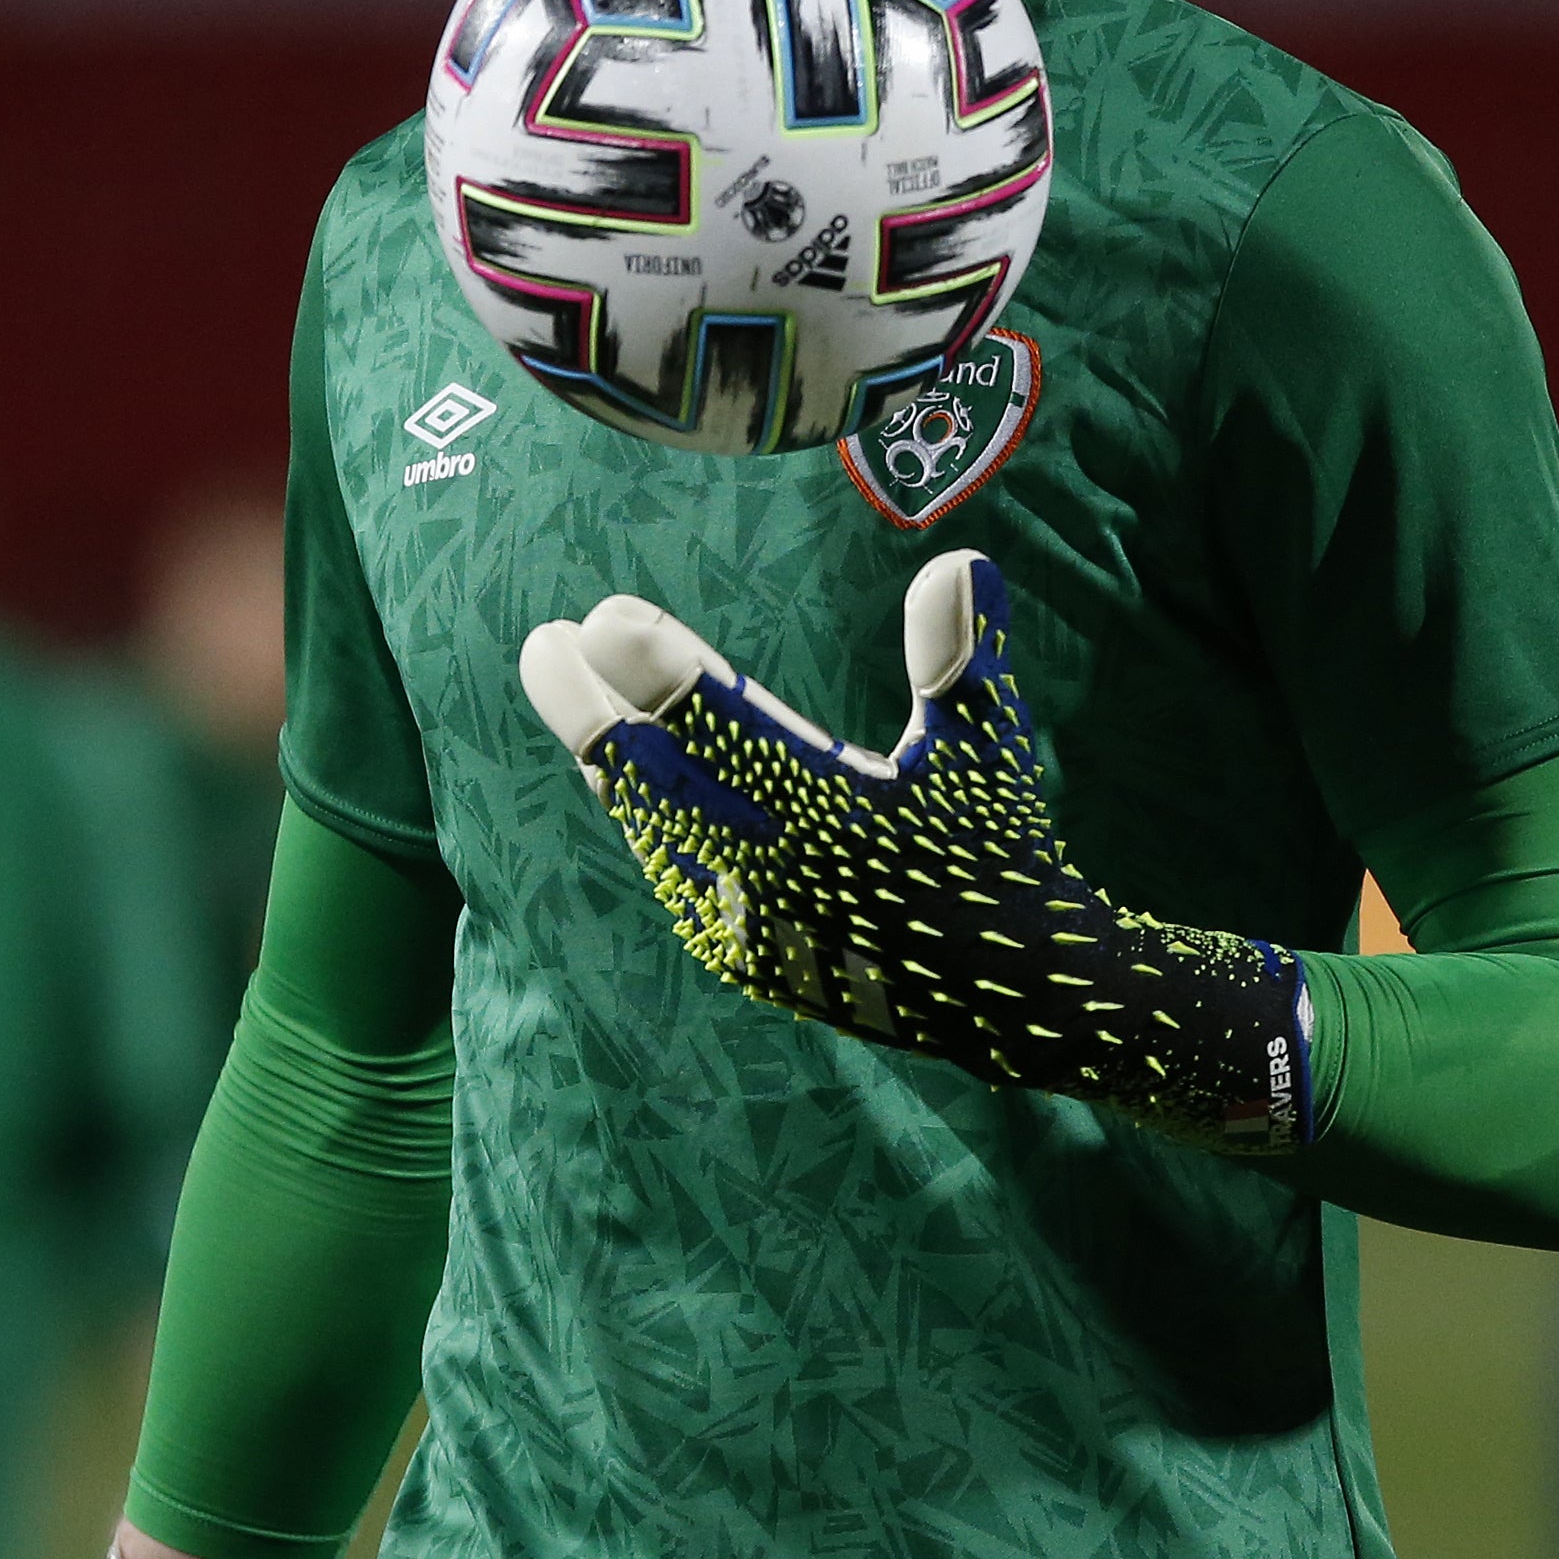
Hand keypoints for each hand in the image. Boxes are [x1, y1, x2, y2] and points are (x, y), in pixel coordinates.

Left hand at [520, 549, 1310, 1154]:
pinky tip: (625, 781)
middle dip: (587, 708)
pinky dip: (643, 817)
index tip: (608, 616)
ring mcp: (752, 921)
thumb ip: (961, 655)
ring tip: (574, 692)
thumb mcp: (987, 750)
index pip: (717, 724)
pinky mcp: (745, 958)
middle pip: (650, 778)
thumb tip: (961, 557)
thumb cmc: (999, 856)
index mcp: (834, 807)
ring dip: (607, 760)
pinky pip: (674, 873)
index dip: (654, 668)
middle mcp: (778, 869)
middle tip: (545, 643)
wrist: (1013, 1001)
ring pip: (649, 826)